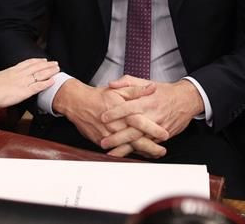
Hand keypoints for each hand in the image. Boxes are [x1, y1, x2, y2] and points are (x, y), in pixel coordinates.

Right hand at [0, 58, 59, 107]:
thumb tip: (5, 79)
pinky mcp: (25, 91)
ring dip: (50, 71)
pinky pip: (39, 86)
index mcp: (13, 70)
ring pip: (40, 74)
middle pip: (37, 66)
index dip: (37, 61)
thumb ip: (5, 77)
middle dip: (47, 64)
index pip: (28, 63)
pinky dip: (47, 83)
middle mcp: (20, 74)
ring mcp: (24, 82)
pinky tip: (53, 81)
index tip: (43, 59)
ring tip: (57, 69)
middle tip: (55, 63)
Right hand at [53, 80, 167, 158]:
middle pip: (136, 139)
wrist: (78, 103)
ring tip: (153, 155)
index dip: (154, 129)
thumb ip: (137, 89)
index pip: (141, 122)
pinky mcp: (101, 141)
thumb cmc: (99, 96)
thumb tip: (152, 88)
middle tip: (162, 151)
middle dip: (151, 147)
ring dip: (141, 152)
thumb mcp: (119, 89)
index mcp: (123, 111)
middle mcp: (116, 125)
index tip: (165, 134)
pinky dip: (128, 153)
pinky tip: (137, 155)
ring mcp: (109, 135)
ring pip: (127, 147)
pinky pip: (117, 149)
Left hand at [100, 75, 203, 152]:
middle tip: (104, 142)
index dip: (115, 113)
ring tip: (112, 154)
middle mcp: (152, 116)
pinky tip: (127, 156)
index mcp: (146, 101)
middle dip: (118, 137)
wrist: (187, 100)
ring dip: (126, 149)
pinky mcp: (163, 137)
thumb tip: (111, 84)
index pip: (128, 107)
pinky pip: (149, 146)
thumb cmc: (164, 91)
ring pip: (140, 141)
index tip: (103, 118)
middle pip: (133, 129)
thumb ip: (127, 82)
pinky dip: (138, 152)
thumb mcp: (145, 81)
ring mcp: (158, 128)